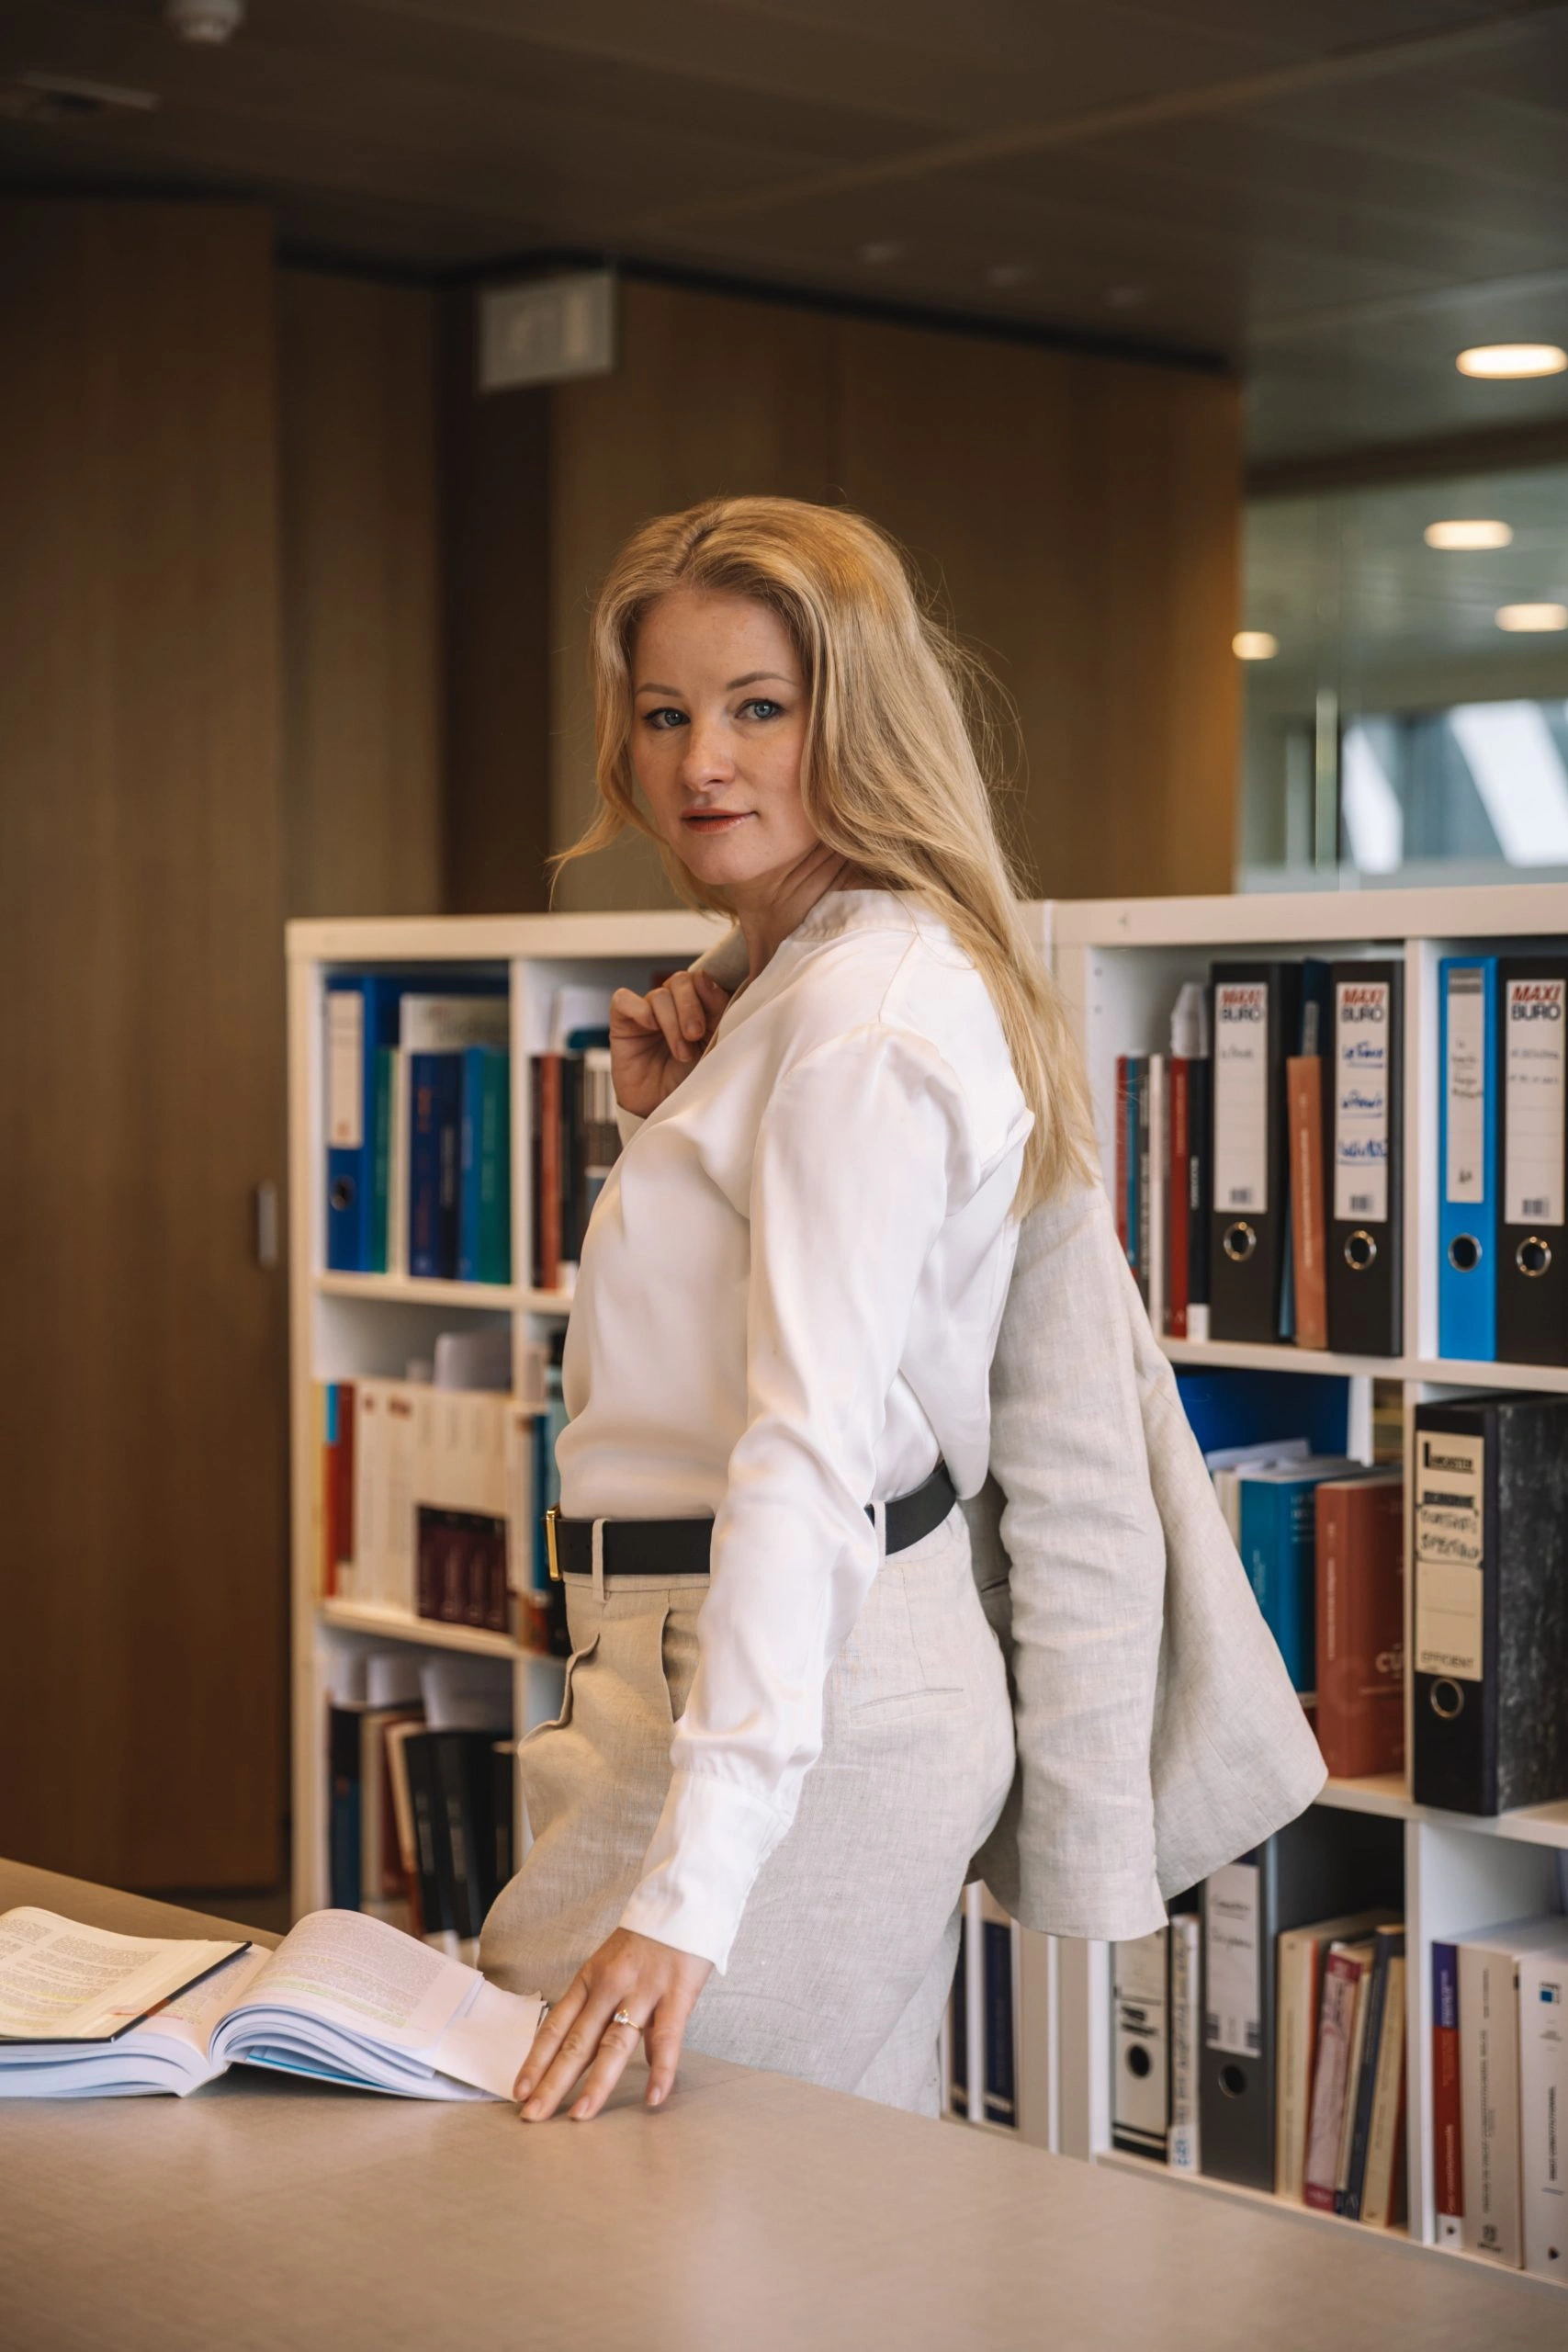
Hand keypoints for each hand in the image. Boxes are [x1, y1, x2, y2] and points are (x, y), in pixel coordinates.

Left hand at [514, 1927, 712, 2120]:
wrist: (683, 1898)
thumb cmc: (648, 1938)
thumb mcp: (616, 1966)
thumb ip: (613, 2009)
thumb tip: (623, 2054)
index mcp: (590, 1979)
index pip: (555, 2026)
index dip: (536, 2060)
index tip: (519, 2091)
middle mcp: (610, 1986)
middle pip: (576, 2043)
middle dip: (553, 2083)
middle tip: (532, 2117)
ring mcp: (642, 1991)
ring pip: (614, 2044)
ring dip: (596, 2084)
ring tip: (580, 2116)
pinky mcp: (676, 1993)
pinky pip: (667, 2038)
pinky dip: (661, 2070)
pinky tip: (654, 2098)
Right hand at [609, 966, 733, 1118]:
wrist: (666, 1110)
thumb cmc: (691, 1081)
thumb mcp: (713, 1045)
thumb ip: (716, 1010)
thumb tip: (703, 976)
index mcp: (699, 1007)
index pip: (703, 981)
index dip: (709, 995)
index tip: (714, 1022)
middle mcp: (673, 1007)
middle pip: (680, 981)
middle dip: (690, 1007)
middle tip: (694, 1035)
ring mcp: (647, 1013)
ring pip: (659, 995)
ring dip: (672, 1023)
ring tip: (681, 1053)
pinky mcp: (623, 1023)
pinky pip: (624, 1000)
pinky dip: (638, 1009)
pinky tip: (650, 1028)